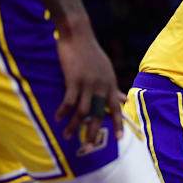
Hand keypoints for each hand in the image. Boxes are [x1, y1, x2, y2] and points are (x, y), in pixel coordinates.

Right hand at [55, 26, 124, 145]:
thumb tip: (124, 99)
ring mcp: (88, 83)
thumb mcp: (107, 70)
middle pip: (99, 114)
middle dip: (94, 132)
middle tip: (89, 147)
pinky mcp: (74, 79)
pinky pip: (69, 100)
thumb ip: (113, 87)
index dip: (118, 123)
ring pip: (83, 111)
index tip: (119, 139)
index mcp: (110, 84)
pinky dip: (63, 111)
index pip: (116, 108)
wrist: (78, 34)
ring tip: (68, 136)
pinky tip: (58, 119)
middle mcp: (101, 86)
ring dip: (75, 125)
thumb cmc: (91, 53)